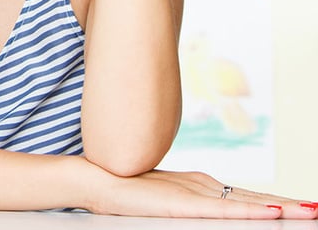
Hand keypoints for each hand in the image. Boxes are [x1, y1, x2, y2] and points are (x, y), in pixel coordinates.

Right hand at [90, 167, 316, 219]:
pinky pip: (227, 210)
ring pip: (250, 203)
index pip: (251, 196)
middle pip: (258, 198)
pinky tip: (275, 214)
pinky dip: (254, 212)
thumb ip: (192, 202)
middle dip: (291, 205)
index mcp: (203, 186)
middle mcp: (206, 186)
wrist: (97, 180)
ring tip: (310, 211)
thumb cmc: (125, 191)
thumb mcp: (167, 198)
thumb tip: (211, 208)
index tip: (305, 207)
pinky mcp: (185, 204)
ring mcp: (197, 193)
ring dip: (284, 208)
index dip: (280, 202)